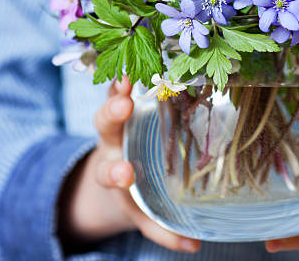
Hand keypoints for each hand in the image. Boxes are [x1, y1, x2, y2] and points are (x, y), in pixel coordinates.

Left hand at [57, 77, 200, 253]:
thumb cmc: (135, 194)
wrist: (114, 172)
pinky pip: (124, 83)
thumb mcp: (143, 214)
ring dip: (120, 85)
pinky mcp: (126, 101)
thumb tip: (193, 245)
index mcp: (113, 171)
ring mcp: (118, 120)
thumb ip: (162, 229)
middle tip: (123, 107)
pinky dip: (129, 72)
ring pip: (113, 97)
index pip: (110, 172)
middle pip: (104, 126)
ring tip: (131, 71)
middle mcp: (111, 141)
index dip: (116, 173)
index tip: (125, 174)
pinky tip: (142, 57)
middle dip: (112, 116)